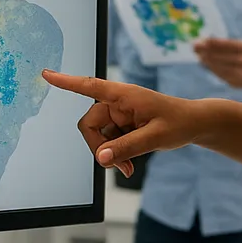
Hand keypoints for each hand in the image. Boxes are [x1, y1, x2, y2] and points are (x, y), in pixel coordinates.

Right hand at [41, 71, 205, 177]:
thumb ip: (128, 147)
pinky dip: (115, 154)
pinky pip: (108, 142)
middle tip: (114, 165)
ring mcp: (118, 114)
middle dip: (99, 146)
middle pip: (89, 124)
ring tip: (127, 168)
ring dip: (109, 154)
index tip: (47, 74)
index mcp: (124, 95)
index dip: (67, 82)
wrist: (194, 124)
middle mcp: (117, 102)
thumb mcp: (155, 137)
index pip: (90, 86)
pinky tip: (128, 164)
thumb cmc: (179, 122)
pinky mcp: (122, 125)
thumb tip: (101, 158)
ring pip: (98, 136)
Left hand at [194, 38, 241, 89]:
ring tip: (199, 56)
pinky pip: (222, 75)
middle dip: (206, 51)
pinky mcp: (238, 83)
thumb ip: (227, 46)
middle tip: (194, 47)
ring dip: (207, 61)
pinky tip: (206, 64)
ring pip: (219, 67)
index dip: (212, 43)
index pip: (226, 45)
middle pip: (221, 56)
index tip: (201, 40)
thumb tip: (205, 43)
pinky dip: (213, 69)